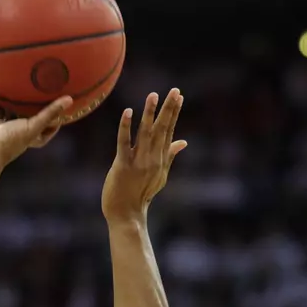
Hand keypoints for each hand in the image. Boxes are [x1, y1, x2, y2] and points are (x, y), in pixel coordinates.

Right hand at [0, 86, 71, 167]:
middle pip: (18, 112)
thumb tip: (70, 99)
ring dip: (0, 94)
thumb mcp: (35, 127)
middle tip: (33, 85)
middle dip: (24, 102)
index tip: (58, 104)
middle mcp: (8, 125)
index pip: (39, 125)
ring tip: (7, 77)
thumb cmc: (11, 142)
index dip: (49, 117)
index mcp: (23, 132)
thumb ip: (50, 112)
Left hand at [102, 89, 186, 222]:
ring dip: (149, 113)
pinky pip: (124, 143)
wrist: (127, 215)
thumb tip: (184, 142)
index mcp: (160, 159)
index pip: (169, 131)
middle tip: (174, 90)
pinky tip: (128, 112)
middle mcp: (152, 159)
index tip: (178, 96)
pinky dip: (125, 127)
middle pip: (161, 129)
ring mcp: (138, 162)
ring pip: (145, 133)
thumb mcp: (160, 175)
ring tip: (153, 95)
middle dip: (168, 109)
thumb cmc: (141, 194)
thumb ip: (170, 155)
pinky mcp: (122, 166)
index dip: (174, 113)